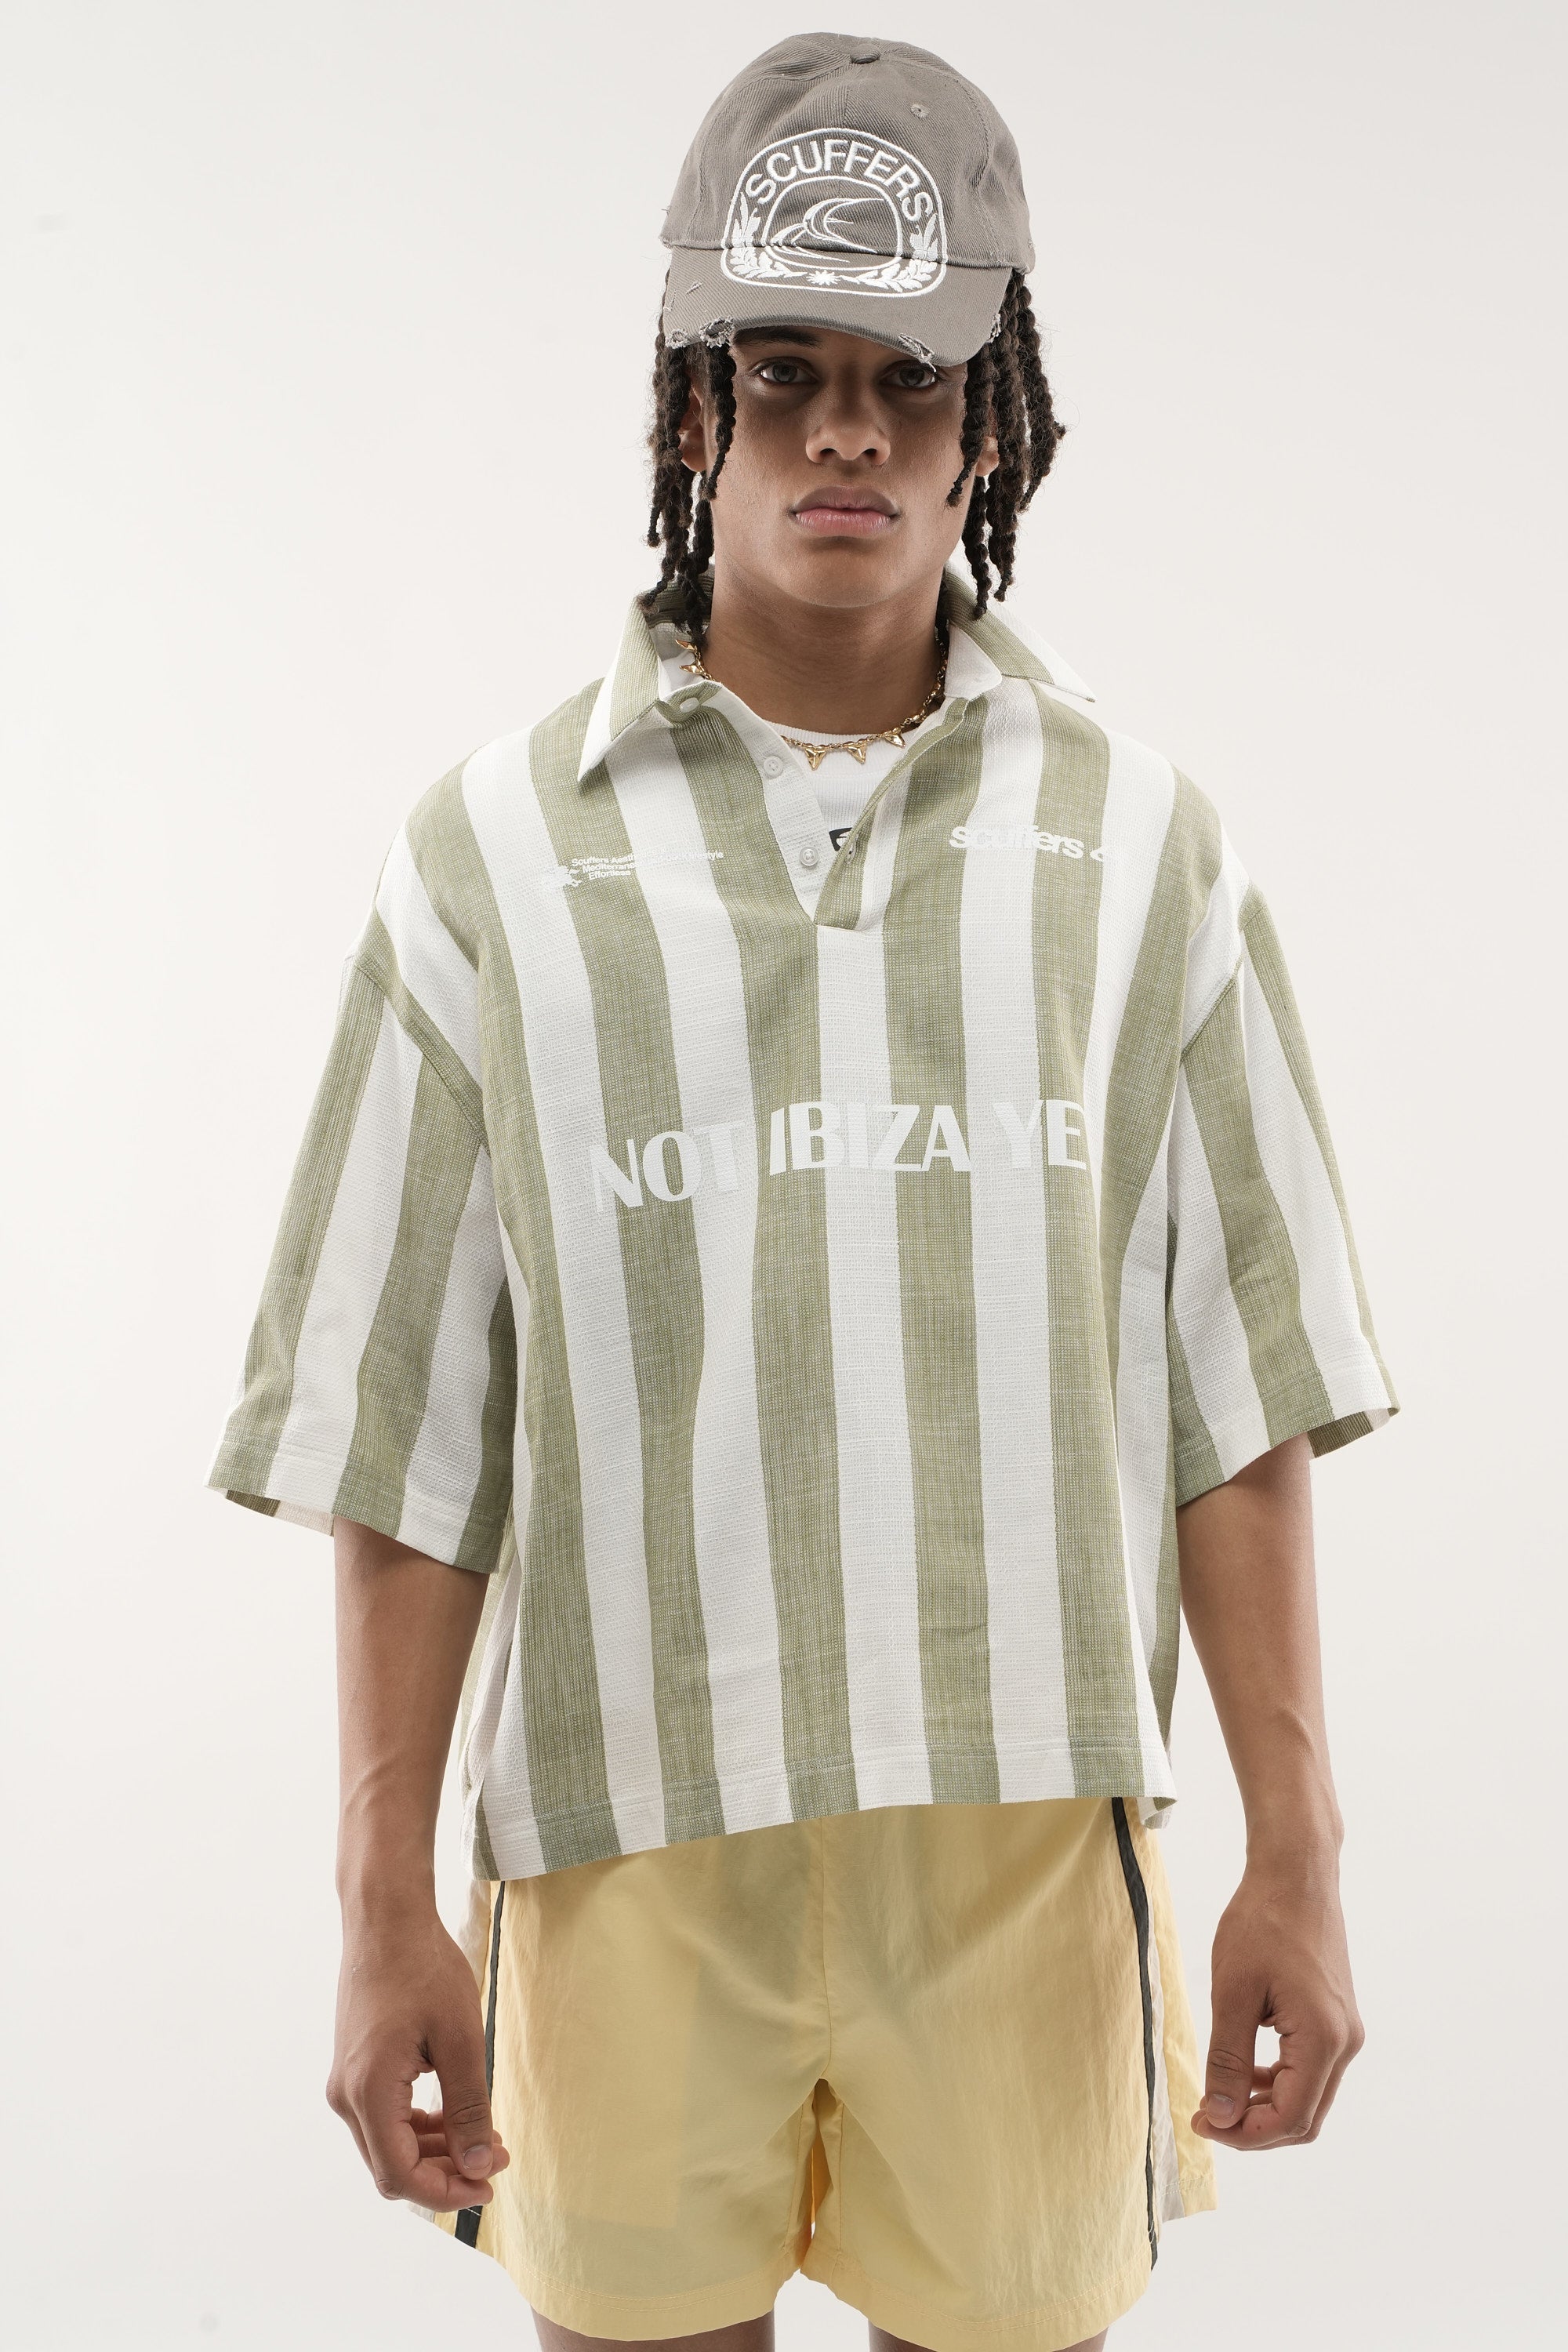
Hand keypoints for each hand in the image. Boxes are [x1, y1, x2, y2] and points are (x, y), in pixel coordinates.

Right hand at [326, 1903, 510, 2209]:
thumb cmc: (424, 1970)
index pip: (400, 2175)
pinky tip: (455, 2115)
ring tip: (484, 2136)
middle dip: (445, 2172)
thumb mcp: (460, 2039)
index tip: (490, 2182)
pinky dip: (418, 2126)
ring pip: (388, 2144)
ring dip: (434, 2150)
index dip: (446, 2191)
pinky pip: (383, 2118)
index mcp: (368, 2092)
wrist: (386, 1920)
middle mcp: (346, 2095)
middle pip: (391, 2167)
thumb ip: (468, 2108)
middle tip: (497, 2156)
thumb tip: (477, 2166)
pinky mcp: (354, 2068)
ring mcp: (346, 2082)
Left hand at [1193, 1854, 1363, 2148]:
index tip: (1199, 2122)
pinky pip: (1311, 2071)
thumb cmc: (1262, 1922)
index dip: (1244, 2134)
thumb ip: (1228, 2060)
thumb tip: (1221, 2117)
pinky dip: (1278, 2081)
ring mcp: (1345, 2031)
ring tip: (1218, 2096)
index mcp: (1324, 2040)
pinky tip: (1244, 2070)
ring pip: (1309, 2097)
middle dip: (1253, 2127)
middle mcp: (1345, 2043)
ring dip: (1264, 2106)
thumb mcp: (1232, 1991)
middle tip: (1205, 2116)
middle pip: (1304, 2118)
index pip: (1290, 2119)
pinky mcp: (1337, 2019)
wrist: (1296, 1873)